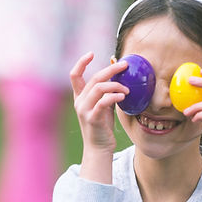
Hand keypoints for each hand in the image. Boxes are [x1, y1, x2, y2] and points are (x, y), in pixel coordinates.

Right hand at [70, 53, 128, 182]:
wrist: (98, 148)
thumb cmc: (102, 126)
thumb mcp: (103, 105)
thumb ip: (107, 91)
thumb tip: (117, 72)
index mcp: (80, 97)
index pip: (74, 75)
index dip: (81, 62)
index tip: (91, 53)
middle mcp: (79, 102)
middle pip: (94, 78)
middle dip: (111, 69)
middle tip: (125, 65)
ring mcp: (84, 110)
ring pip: (98, 88)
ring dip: (116, 85)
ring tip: (127, 89)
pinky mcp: (92, 119)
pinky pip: (103, 102)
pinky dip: (114, 96)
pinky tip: (123, 96)